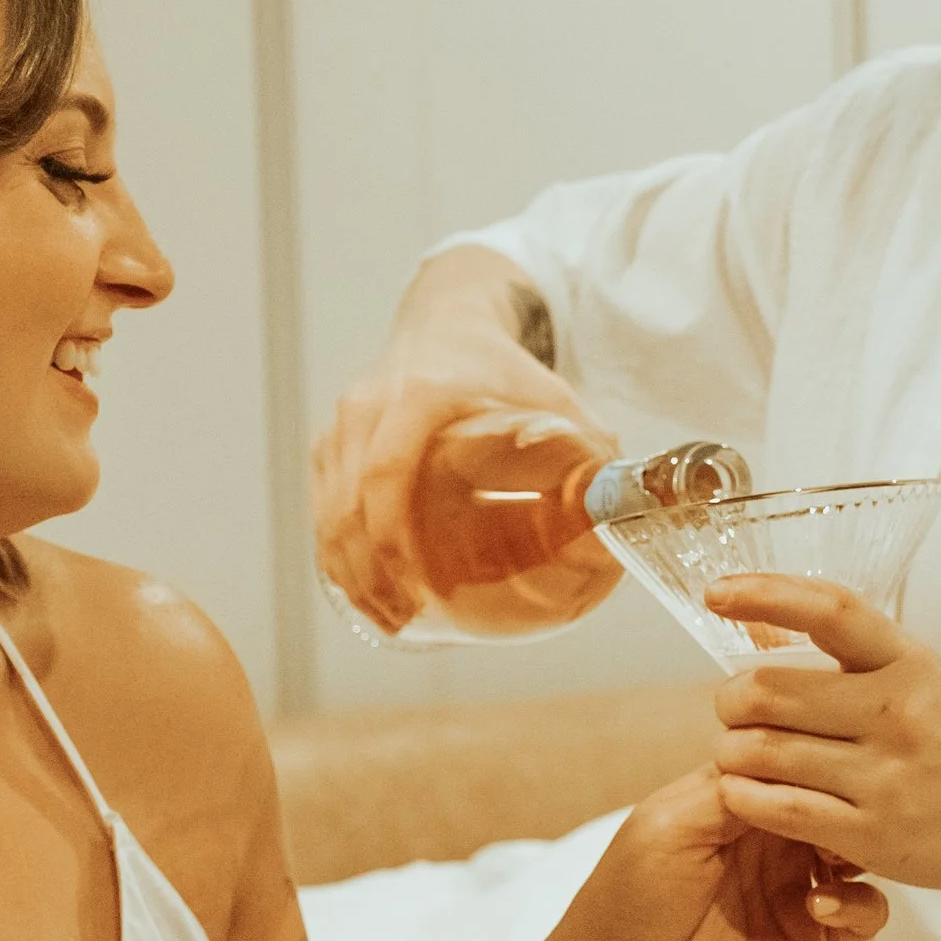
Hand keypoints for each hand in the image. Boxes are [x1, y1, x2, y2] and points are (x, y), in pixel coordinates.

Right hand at [313, 340, 613, 636]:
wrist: (448, 322)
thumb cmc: (502, 367)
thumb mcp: (552, 397)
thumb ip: (590, 451)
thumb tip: (619, 514)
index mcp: (419, 395)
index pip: (387, 472)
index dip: (393, 536)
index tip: (417, 584)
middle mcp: (369, 407)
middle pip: (349, 503)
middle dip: (370, 571)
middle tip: (404, 617)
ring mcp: (343, 427)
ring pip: (328, 511)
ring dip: (350, 571)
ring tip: (386, 617)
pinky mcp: (331, 446)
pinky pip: (322, 507)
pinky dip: (337, 554)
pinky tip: (360, 592)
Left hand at [545, 763, 883, 940]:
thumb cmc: (629, 898)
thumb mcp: (670, 824)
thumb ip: (733, 789)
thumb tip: (791, 760)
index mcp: (740, 799)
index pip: (797, 762)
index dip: (816, 761)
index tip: (827, 766)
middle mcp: (775, 837)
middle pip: (838, 802)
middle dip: (849, 803)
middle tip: (843, 814)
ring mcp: (798, 885)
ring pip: (862, 851)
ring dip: (861, 849)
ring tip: (834, 861)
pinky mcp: (814, 937)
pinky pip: (866, 912)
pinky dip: (860, 904)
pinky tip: (821, 908)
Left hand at [705, 575, 940, 904]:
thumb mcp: (918, 682)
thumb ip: (850, 656)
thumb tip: (762, 621)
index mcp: (910, 663)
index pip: (831, 610)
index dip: (765, 595)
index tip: (717, 593)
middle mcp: (900, 713)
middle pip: (769, 691)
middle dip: (731, 701)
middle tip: (735, 713)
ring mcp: (889, 777)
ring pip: (763, 752)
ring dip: (730, 753)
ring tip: (738, 756)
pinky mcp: (874, 835)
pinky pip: (779, 808)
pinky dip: (744, 797)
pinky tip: (743, 794)